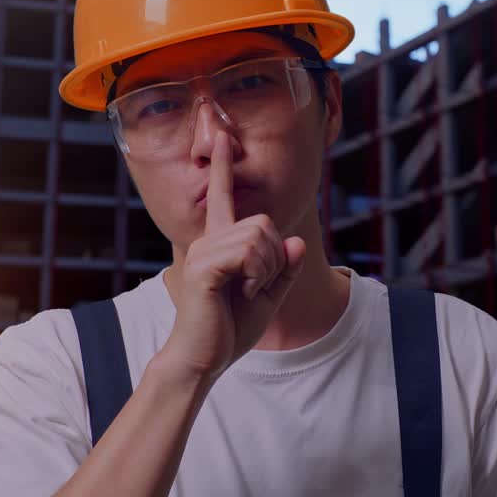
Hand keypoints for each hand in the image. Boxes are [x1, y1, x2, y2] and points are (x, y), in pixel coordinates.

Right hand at [162, 134, 306, 381]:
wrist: (203, 359)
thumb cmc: (229, 329)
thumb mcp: (269, 297)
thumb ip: (284, 269)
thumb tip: (294, 241)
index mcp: (220, 243)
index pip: (223, 197)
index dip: (223, 167)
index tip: (223, 138)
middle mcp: (208, 240)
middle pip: (264, 222)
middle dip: (275, 257)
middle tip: (258, 287)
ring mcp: (203, 251)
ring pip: (259, 236)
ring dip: (267, 269)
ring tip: (249, 292)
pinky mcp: (203, 267)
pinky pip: (247, 253)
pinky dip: (258, 275)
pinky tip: (245, 294)